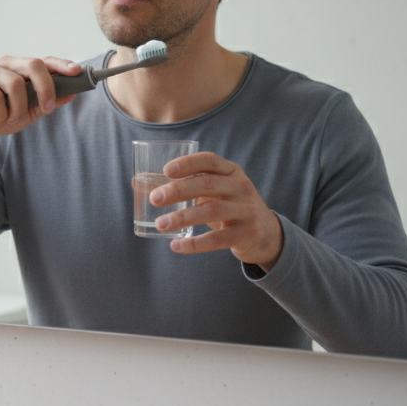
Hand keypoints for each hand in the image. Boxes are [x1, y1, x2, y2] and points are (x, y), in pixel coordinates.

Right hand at [0, 55, 81, 151]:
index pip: (43, 61)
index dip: (60, 65)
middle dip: (45, 89)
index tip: (76, 72)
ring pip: (15, 84)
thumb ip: (46, 101)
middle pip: (33, 65)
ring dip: (17, 109)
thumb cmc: (0, 115)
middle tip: (47, 110)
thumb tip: (70, 94)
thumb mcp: (28, 112)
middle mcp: (6, 63)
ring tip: (9, 118)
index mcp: (20, 68)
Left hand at [149, 152, 284, 270]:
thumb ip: (187, 185)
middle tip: (154, 199)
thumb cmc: (230, 206)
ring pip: (211, 211)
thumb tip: (139, 183)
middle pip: (207, 184)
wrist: (267, 233)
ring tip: (161, 224)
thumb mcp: (217, 191)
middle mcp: (240, 187)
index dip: (188, 163)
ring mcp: (245, 210)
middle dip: (178, 190)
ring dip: (182, 218)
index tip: (166, 170)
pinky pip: (217, 239)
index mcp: (231, 172)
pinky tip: (176, 245)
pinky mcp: (246, 234)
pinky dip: (195, 244)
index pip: (210, 160)